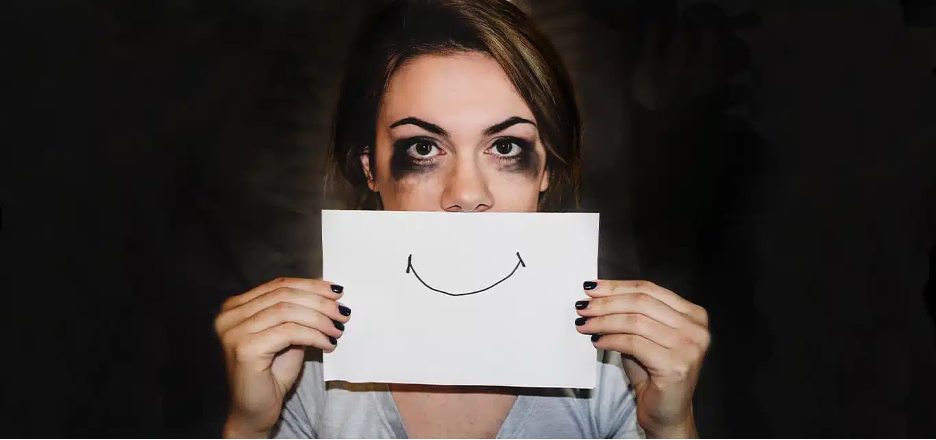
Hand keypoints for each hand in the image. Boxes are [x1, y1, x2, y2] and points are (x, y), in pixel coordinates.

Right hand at [214, 277, 350, 437]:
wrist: (256, 410)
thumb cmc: (271, 374)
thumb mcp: (287, 335)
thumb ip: (297, 312)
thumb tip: (327, 293)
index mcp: (236, 307)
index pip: (279, 285)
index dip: (311, 285)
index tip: (337, 291)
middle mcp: (230, 316)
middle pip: (284, 295)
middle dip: (319, 301)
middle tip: (343, 312)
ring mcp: (234, 332)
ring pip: (288, 312)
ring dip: (320, 319)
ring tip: (338, 330)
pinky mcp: (245, 348)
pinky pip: (290, 332)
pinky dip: (314, 336)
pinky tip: (328, 344)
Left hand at [574, 280, 708, 438]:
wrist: (667, 412)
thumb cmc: (654, 373)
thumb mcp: (645, 336)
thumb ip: (631, 313)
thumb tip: (597, 295)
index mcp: (693, 315)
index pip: (649, 289)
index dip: (616, 287)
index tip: (591, 288)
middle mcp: (696, 328)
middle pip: (641, 302)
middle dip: (606, 303)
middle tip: (582, 306)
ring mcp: (689, 347)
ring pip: (635, 322)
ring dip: (603, 321)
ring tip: (584, 324)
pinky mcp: (675, 365)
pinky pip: (633, 343)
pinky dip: (610, 340)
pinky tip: (597, 341)